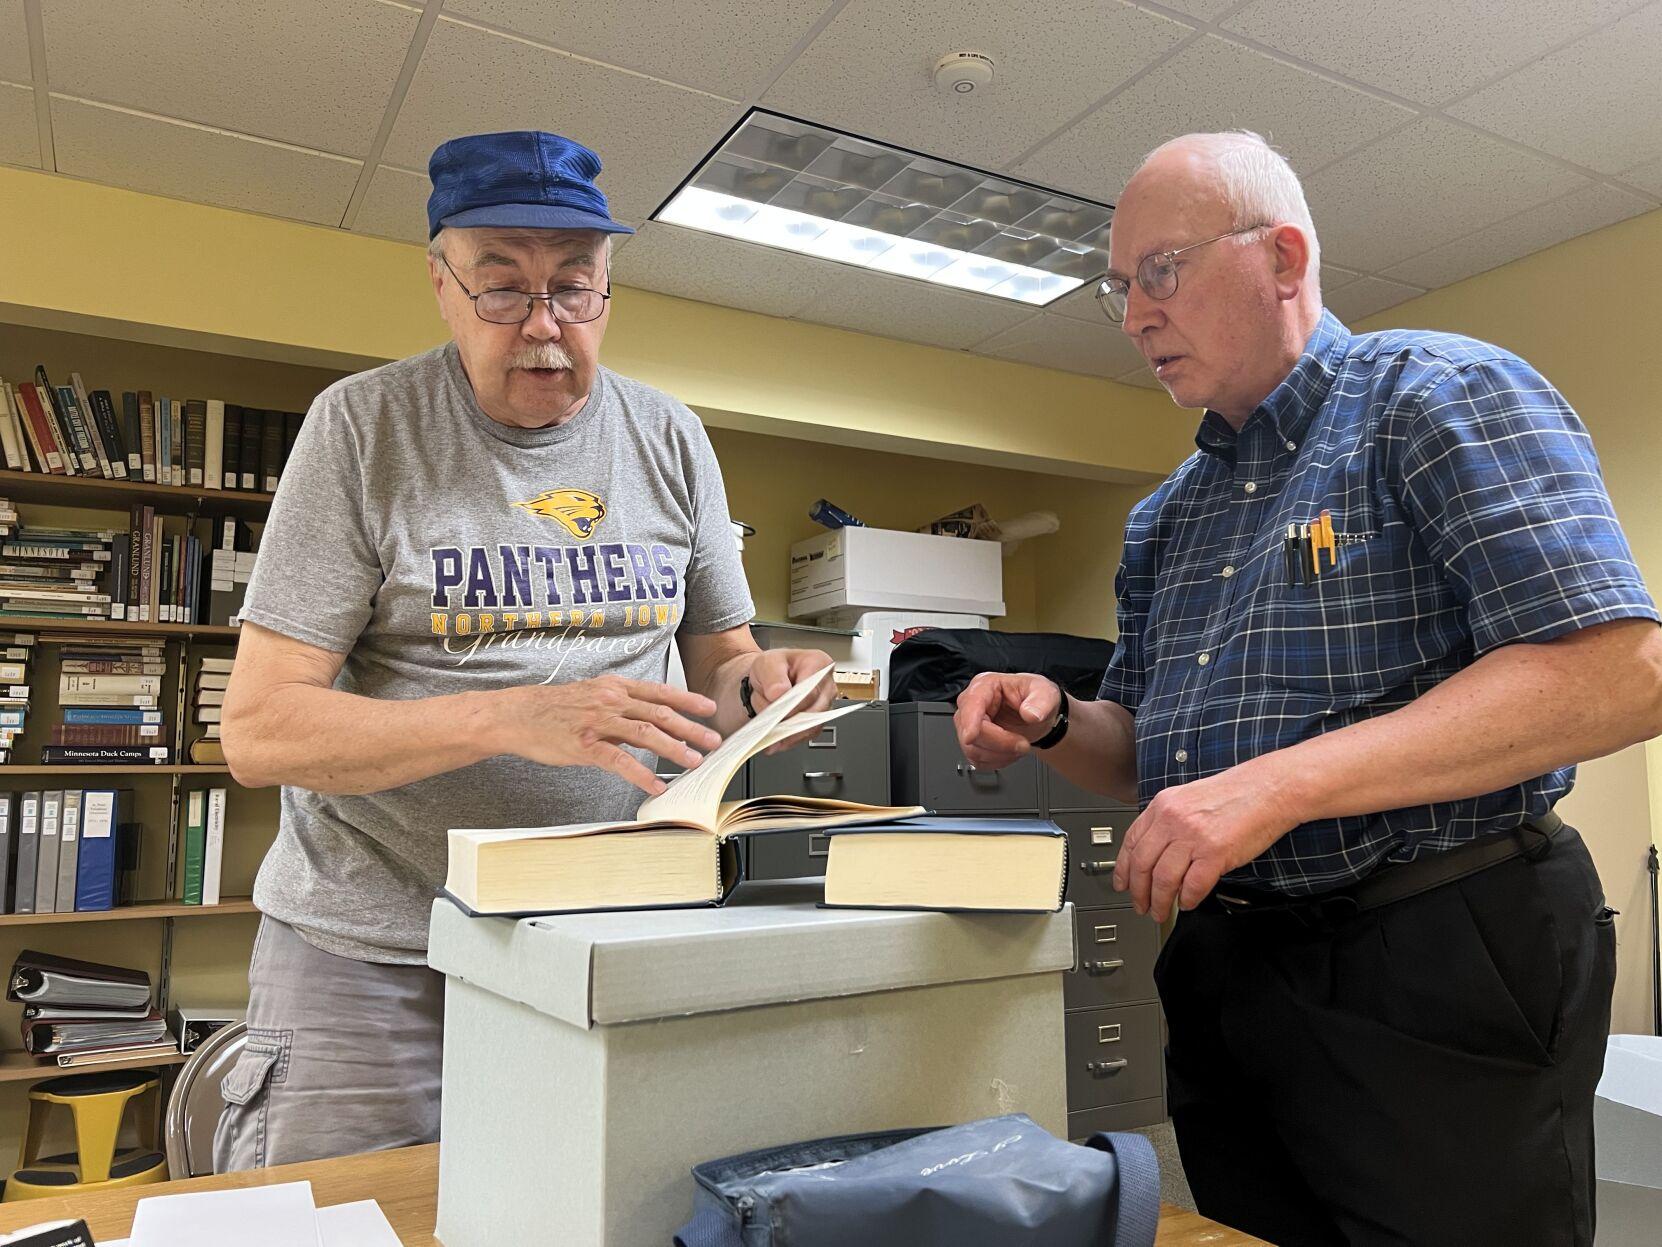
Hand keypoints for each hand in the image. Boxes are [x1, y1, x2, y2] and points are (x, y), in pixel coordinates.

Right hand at [497, 676, 721, 794]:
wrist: (517, 715)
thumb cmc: (554, 709)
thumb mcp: (592, 696)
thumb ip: (620, 707)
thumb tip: (648, 722)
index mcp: (615, 687)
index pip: (659, 692)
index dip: (688, 700)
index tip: (709, 709)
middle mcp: (611, 700)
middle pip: (660, 713)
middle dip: (691, 728)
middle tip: (713, 740)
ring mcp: (598, 722)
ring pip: (646, 734)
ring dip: (674, 749)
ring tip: (694, 761)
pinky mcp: (585, 745)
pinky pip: (620, 761)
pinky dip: (641, 775)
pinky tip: (656, 786)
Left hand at [747, 648, 837, 752]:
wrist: (768, 681)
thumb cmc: (772, 668)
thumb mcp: (766, 663)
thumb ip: (773, 676)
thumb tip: (780, 693)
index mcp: (819, 663)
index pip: (811, 691)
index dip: (795, 705)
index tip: (779, 713)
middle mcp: (826, 684)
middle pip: (815, 711)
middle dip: (791, 721)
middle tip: (771, 726)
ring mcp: (825, 704)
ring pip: (812, 726)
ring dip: (789, 732)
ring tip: (770, 733)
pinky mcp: (818, 720)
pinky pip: (808, 735)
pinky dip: (790, 739)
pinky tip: (776, 739)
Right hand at [952, 672, 1060, 769]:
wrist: (1038, 717)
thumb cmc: (1036, 699)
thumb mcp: (1046, 693)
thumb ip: (1041, 701)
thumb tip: (1030, 713)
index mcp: (985, 685)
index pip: (970, 704)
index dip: (970, 722)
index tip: (971, 736)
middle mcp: (972, 704)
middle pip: (971, 731)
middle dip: (1000, 743)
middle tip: (1023, 744)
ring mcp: (969, 724)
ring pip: (972, 749)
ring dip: (1001, 754)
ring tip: (1020, 746)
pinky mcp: (972, 743)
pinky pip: (977, 760)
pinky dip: (997, 761)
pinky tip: (1009, 752)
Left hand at [1112, 767, 1301, 918]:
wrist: (1269, 789)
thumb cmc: (1235, 794)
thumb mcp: (1189, 798)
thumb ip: (1169, 822)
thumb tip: (1155, 852)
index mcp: (1163, 806)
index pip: (1131, 842)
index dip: (1123, 869)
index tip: (1122, 884)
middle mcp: (1173, 820)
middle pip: (1142, 865)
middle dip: (1138, 892)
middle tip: (1140, 906)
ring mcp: (1193, 837)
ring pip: (1163, 879)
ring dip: (1160, 902)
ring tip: (1161, 912)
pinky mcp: (1215, 853)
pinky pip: (1192, 885)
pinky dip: (1187, 899)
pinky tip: (1187, 903)